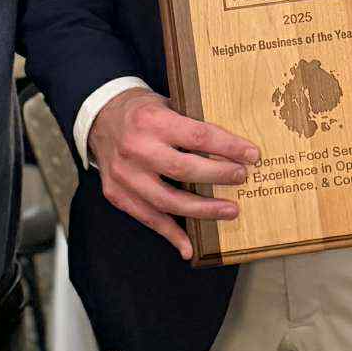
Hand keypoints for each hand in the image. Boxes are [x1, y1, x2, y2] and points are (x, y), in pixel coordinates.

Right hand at [90, 88, 258, 262]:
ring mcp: (124, 175)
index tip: (252, 155)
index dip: (228, 147)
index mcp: (152, 120)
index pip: (198, 136)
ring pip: (167, 200)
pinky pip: (147, 218)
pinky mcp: (116, 193)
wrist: (99, 119)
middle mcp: (135, 148)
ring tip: (229, 210)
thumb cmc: (142, 111)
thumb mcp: (167, 104)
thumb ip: (192, 122)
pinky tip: (189, 247)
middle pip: (184, 170)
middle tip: (242, 178)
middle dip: (218, 176)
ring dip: (202, 210)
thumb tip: (234, 144)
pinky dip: (170, 234)